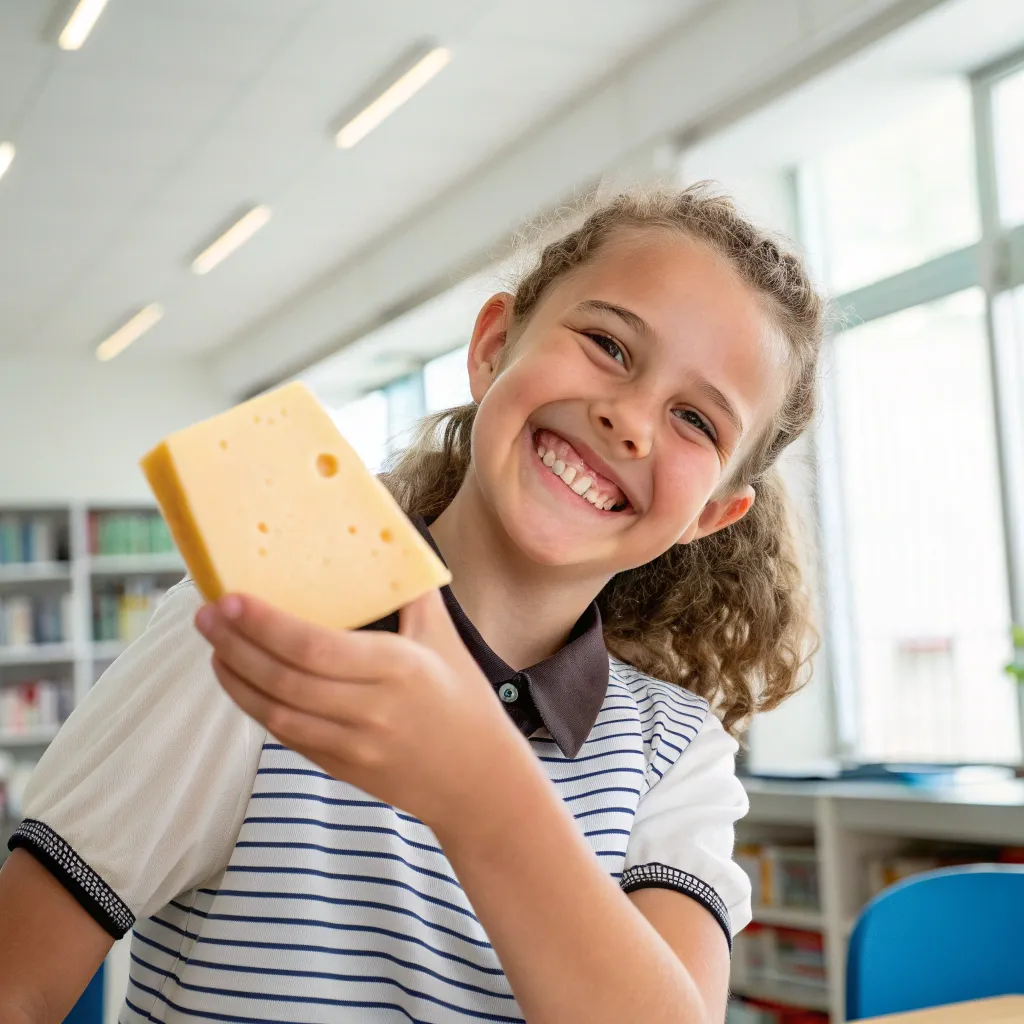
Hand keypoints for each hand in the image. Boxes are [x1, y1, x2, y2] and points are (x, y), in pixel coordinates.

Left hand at [194, 589, 532, 830]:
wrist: (477, 779)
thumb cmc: (463, 699)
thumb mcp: (444, 638)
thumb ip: (414, 591)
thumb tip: (390, 538)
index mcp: (397, 667)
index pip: (314, 647)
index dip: (265, 625)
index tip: (230, 599)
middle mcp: (370, 709)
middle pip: (284, 679)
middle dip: (236, 645)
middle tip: (206, 614)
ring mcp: (352, 745)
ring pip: (275, 712)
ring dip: (236, 677)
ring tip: (213, 644)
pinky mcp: (339, 768)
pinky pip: (286, 734)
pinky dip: (255, 705)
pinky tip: (240, 679)